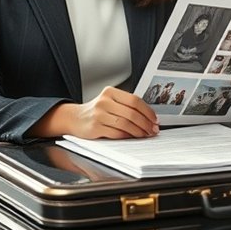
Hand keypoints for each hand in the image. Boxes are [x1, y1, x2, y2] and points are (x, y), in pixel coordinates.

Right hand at [32, 86, 158, 139]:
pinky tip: (132, 137)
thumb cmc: (97, 111)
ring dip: (138, 131)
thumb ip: (126, 106)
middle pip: (132, 113)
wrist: (74, 118)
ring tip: (145, 135)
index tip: (155, 119)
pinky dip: (127, 136)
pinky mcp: (95, 127)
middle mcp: (104, 101)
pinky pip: (116, 133)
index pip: (135, 101)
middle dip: (145, 123)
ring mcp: (98, 114)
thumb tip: (149, 117)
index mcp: (110, 92)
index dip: (147, 111)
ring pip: (125, 124)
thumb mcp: (110, 101)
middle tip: (153, 130)